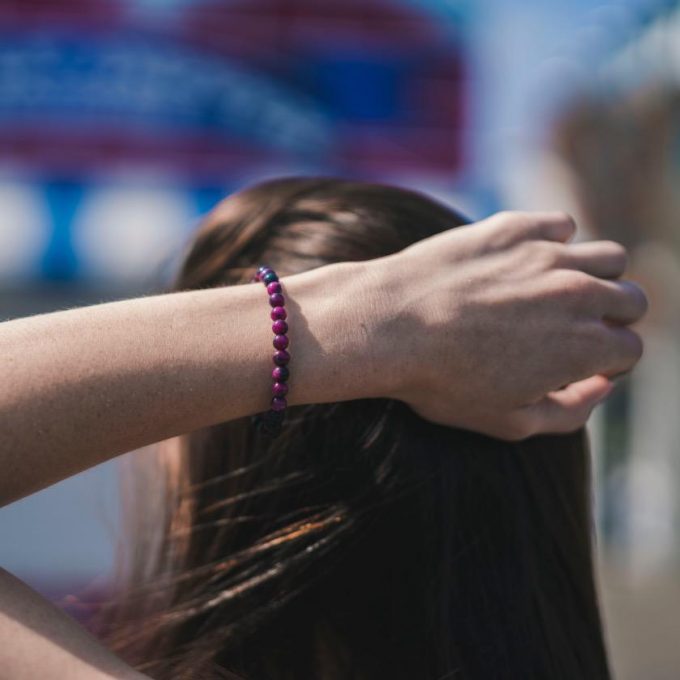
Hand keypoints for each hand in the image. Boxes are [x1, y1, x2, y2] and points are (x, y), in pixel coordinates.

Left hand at [377, 211, 646, 438]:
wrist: (388, 326)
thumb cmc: (442, 382)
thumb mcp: (509, 421)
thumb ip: (570, 411)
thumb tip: (602, 386)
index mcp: (585, 347)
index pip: (630, 350)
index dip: (608, 362)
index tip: (579, 364)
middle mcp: (578, 294)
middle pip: (631, 299)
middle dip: (613, 319)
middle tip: (575, 330)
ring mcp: (547, 255)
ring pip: (608, 257)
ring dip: (597, 276)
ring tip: (560, 293)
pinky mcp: (515, 228)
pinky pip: (561, 225)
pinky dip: (555, 242)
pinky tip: (527, 262)